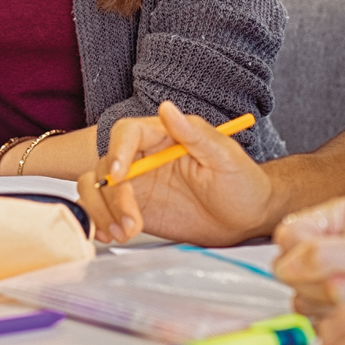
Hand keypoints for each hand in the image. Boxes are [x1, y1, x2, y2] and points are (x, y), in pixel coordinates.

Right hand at [76, 101, 276, 244]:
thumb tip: (167, 109)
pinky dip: (100, 223)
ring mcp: (137, 185)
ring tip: (125, 232)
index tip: (120, 176)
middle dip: (111, 195)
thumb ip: (194, 134)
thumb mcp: (225, 157)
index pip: (127, 133)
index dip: (117, 152)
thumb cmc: (243, 183)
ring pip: (97, 189)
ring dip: (103, 212)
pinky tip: (114, 235)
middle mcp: (144, 157)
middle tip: (132, 220)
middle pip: (104, 165)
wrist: (247, 219)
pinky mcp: (135, 209)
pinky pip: (104, 211)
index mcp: (163, 136)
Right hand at [273, 198, 344, 316]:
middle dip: (324, 285)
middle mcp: (330, 245)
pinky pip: (319, 317)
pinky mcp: (340, 303)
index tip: (333, 271)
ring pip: (303, 298)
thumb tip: (289, 263)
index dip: (302, 258)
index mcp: (335, 219)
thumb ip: (329, 255)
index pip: (288, 237)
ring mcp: (333, 276)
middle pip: (291, 271)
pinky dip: (343, 319)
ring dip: (334, 305)